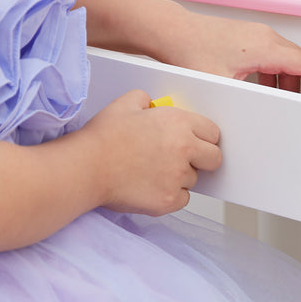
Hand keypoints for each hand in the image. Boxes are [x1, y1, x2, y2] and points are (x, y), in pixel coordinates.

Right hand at [83, 89, 221, 215]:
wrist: (85, 168)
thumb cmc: (103, 136)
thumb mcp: (127, 102)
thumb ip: (148, 100)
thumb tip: (153, 106)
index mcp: (179, 123)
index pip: (213, 132)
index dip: (203, 136)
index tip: (196, 141)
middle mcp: (183, 150)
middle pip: (214, 159)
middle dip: (203, 158)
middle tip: (184, 158)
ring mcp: (176, 178)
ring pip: (194, 179)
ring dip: (181, 176)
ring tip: (155, 170)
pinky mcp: (167, 201)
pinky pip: (182, 199)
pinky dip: (171, 195)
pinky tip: (152, 185)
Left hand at [166, 12, 300, 97]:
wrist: (173, 32)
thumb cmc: (191, 51)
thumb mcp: (224, 86)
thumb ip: (251, 102)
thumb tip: (264, 120)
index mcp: (264, 46)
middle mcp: (264, 36)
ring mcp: (256, 34)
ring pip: (286, 58)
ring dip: (291, 80)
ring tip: (289, 100)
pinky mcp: (248, 37)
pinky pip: (272, 55)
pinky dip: (276, 72)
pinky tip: (267, 87)